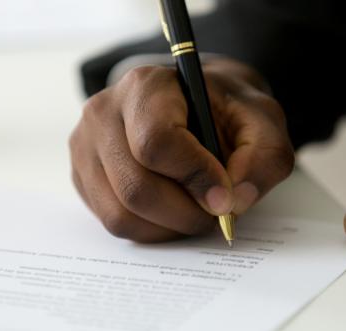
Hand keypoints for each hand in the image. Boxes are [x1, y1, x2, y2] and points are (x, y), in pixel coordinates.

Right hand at [70, 58, 293, 241]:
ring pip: (121, 214)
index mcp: (146, 86)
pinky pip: (113, 222)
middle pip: (136, 188)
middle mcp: (104, 111)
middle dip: (185, 213)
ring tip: (196, 211)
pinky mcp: (83, 177)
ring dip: (168, 227)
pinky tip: (172, 210)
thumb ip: (262, 158)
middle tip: (216, 213)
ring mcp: (85, 146)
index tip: (225, 196)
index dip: (195, 178)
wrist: (196, 106)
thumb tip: (234, 202)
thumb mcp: (262, 121)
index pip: (156, 143)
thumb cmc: (226, 112)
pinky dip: (151, 230)